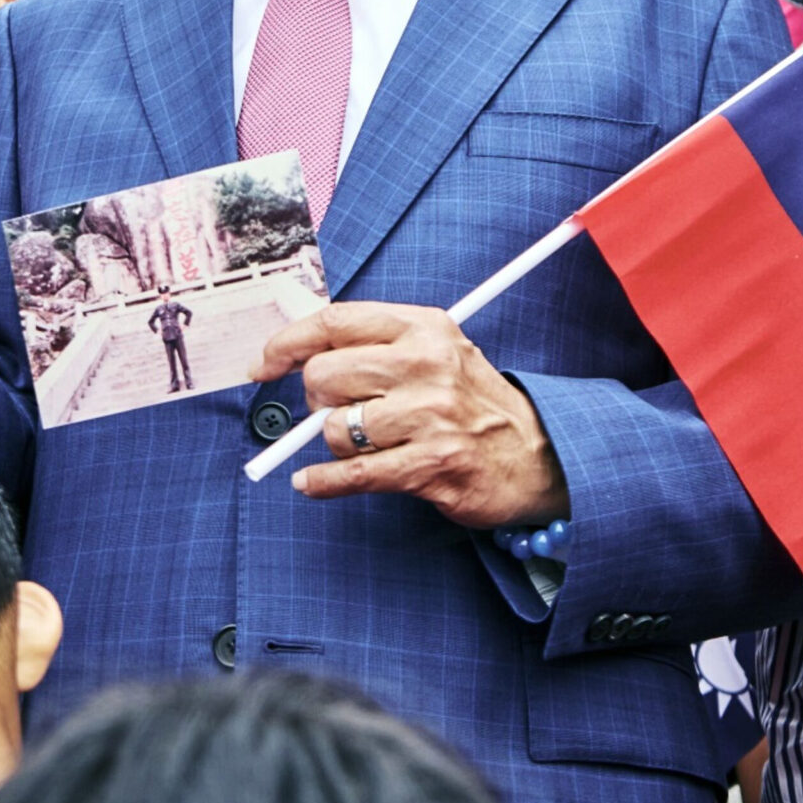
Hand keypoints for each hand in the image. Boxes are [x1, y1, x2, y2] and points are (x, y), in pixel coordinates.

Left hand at [254, 303, 568, 526]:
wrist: (539, 455)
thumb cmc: (473, 403)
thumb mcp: (436, 351)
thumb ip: (376, 346)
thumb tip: (298, 354)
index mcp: (425, 327)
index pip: (336, 321)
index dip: (288, 342)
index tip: (263, 363)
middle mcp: (427, 364)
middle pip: (325, 374)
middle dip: (316, 400)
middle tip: (334, 411)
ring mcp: (430, 416)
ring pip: (336, 428)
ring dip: (335, 444)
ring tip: (363, 444)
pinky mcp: (431, 465)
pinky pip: (352, 474)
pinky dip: (322, 481)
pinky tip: (312, 481)